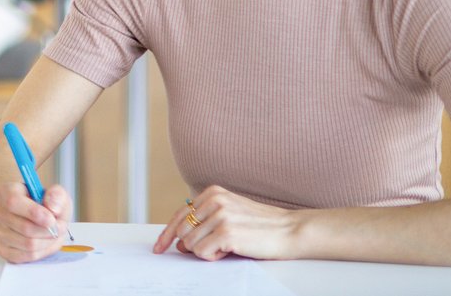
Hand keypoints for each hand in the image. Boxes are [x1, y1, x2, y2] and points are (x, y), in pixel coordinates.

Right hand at [0, 181, 71, 262]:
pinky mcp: (3, 249)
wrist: (44, 220)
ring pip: (28, 244)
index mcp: (6, 191)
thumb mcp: (57, 195)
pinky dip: (42, 252)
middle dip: (48, 231)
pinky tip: (45, 243)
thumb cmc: (47, 206)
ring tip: (53, 234)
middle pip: (24, 227)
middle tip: (59, 227)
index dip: (33, 212)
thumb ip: (57, 196)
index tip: (51, 219)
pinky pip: (27, 256)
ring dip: (47, 242)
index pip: (13, 202)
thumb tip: (52, 208)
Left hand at [155, 186, 300, 259]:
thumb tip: (180, 242)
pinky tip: (230, 250)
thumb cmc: (261, 227)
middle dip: (191, 246)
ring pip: (191, 244)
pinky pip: (203, 252)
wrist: (291, 231)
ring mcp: (220, 216)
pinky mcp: (227, 232)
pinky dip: (214, 257)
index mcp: (212, 193)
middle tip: (216, 249)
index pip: (180, 215)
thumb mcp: (230, 214)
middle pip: (182, 231)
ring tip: (229, 246)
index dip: (167, 233)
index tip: (159, 247)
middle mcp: (213, 201)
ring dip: (207, 251)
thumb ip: (205, 222)